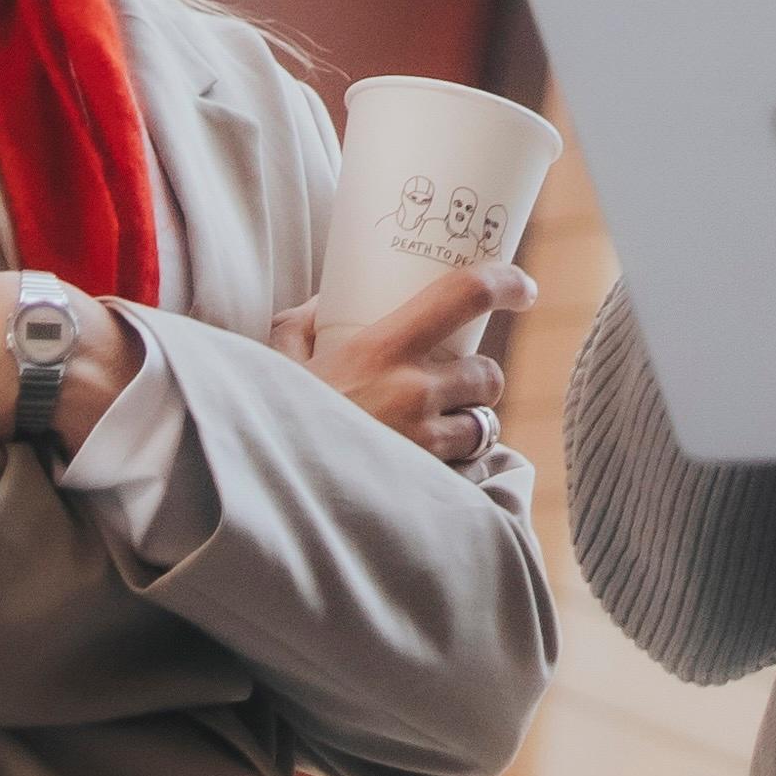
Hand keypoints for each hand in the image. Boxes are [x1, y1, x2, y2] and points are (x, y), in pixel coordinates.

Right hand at [265, 261, 533, 466]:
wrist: (253, 492)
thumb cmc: (264, 418)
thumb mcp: (281, 356)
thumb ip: (305, 323)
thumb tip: (330, 301)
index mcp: (380, 348)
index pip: (464, 295)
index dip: (505, 282)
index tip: (522, 287)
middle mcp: (411, 392)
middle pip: (487, 374)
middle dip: (479, 378)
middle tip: (454, 381)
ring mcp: (421, 444)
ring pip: (483, 426)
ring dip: (469, 423)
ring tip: (435, 428)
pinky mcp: (423, 488)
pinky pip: (463, 472)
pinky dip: (454, 468)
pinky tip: (424, 469)